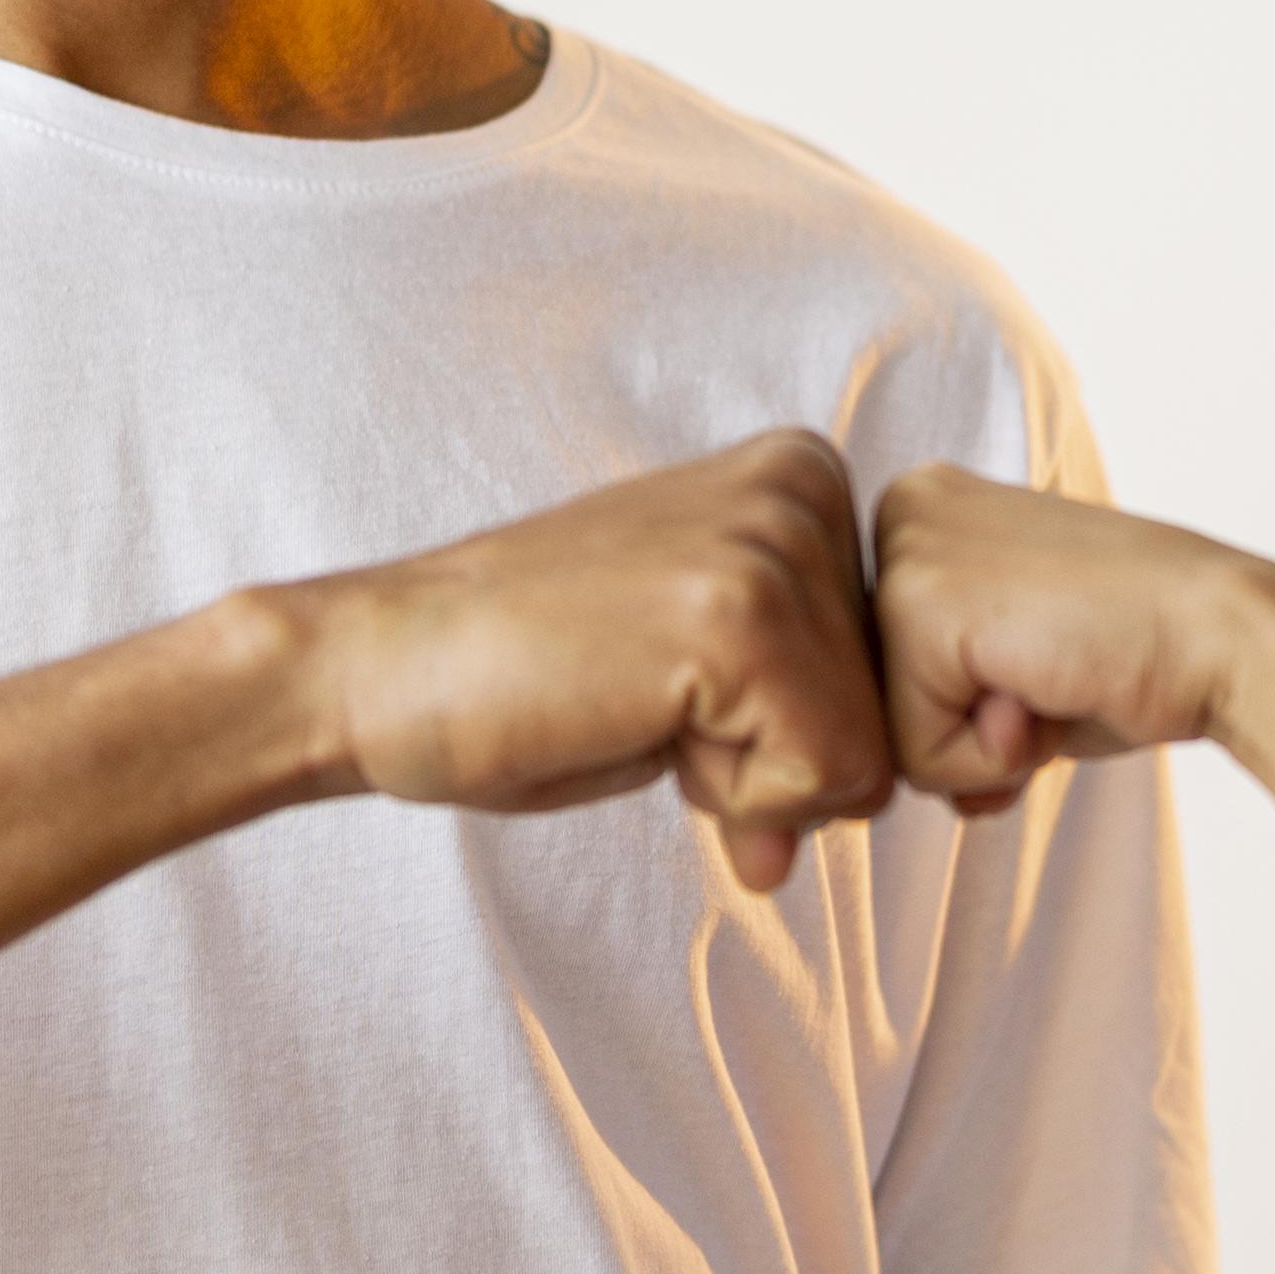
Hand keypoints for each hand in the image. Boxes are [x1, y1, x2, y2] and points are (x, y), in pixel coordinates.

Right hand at [297, 431, 896, 891]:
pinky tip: (636, 723)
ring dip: (746, 780)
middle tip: (644, 700)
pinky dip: (731, 799)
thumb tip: (891, 798)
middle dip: (773, 759)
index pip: (888, 670)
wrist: (383, 671)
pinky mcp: (740, 621)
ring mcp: (773, 546)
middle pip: (886, 715)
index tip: (671, 680)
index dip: (782, 725)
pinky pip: (819, 780)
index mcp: (802, 474)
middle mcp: (804, 485)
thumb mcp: (704, 652)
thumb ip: (811, 687)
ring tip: (636, 704)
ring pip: (860, 757)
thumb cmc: (531, 676)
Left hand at [870, 463, 1274, 813]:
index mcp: (921, 507)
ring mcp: (905, 550)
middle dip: (966, 728)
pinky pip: (918, 756)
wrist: (1223, 637)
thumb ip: (935, 690)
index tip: (1048, 653)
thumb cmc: (1133, 654)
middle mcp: (900, 509)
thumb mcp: (1010, 658)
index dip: (969, 704)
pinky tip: (1049, 687)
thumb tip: (866, 782)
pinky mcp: (918, 605)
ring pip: (890, 733)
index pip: (887, 667)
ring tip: (1053, 676)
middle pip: (876, 697)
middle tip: (1055, 670)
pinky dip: (991, 758)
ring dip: (981, 746)